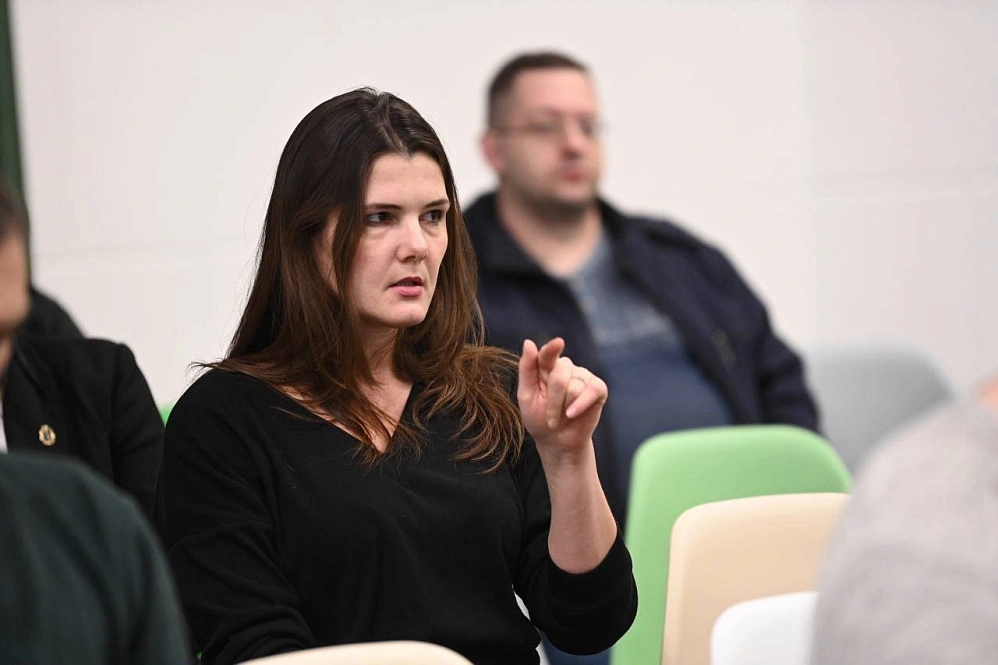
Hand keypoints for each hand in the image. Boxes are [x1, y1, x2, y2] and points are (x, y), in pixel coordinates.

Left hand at [517, 338, 607, 454]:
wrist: (557, 442)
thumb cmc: (539, 418)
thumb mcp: (527, 395)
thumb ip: (527, 369)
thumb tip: (529, 342)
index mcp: (547, 366)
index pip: (548, 353)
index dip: (552, 349)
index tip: (558, 343)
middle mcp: (566, 368)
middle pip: (560, 374)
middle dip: (552, 401)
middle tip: (550, 418)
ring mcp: (583, 376)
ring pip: (573, 387)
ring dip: (563, 408)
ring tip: (561, 418)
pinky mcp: (598, 388)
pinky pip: (591, 390)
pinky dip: (581, 404)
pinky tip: (572, 414)